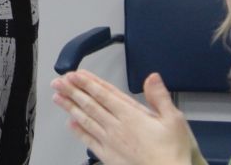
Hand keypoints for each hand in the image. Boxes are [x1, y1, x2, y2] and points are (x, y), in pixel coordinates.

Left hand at [51, 70, 199, 164]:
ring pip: (85, 120)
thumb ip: (160, 97)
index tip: (74, 75)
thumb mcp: (174, 120)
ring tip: (57, 97)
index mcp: (130, 115)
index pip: (103, 94)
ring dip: (70, 107)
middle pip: (89, 104)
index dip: (87, 83)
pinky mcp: (108, 155)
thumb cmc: (173, 152)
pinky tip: (70, 123)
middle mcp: (116, 126)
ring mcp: (110, 141)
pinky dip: (78, 131)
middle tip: (58, 81)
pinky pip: (89, 140)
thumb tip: (152, 77)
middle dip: (72, 91)